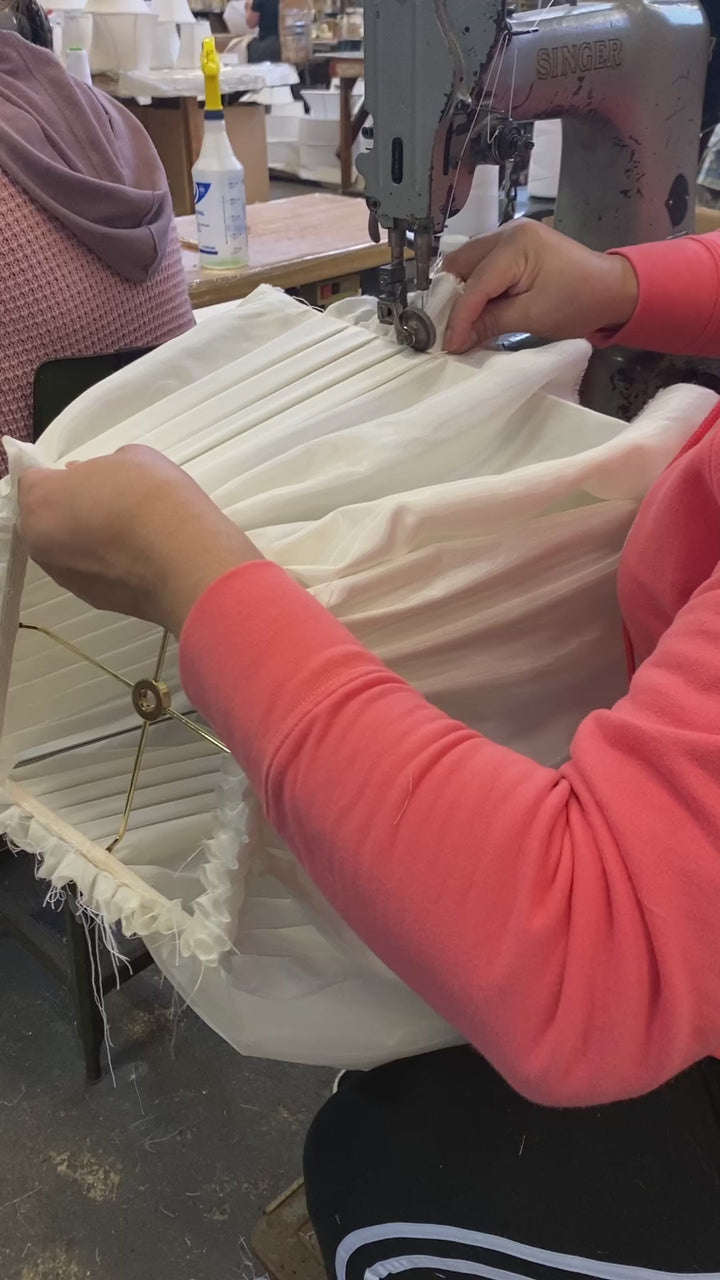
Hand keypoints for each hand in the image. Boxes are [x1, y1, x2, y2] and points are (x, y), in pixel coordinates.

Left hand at [18, 445, 260, 635]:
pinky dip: (105, 563)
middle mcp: (42, 543)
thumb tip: (92, 484)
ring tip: (126, 530)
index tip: (84, 476)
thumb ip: (100, 469)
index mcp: (42, 502)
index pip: (33, 481)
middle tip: (106, 501)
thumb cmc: (155, 500)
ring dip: (85, 537)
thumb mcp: (131, 457)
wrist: (187, 562)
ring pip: (66, 549)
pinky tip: (136, 555)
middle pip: (44, 518)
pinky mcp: (92, 600)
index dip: (58, 476)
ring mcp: (65, 577)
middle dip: (66, 508)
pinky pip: (90, 572)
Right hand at [442, 219, 638, 353]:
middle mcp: (507, 231)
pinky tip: (479, 307)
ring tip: (462, 320)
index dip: (458, 317)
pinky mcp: (514, 244)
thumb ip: (490, 323)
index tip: (446, 345)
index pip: (474, 284)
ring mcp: (510, 234)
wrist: (612, 288)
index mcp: (515, 245)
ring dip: (462, 291)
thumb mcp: (532, 317)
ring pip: (468, 262)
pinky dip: (476, 285)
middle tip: (449, 329)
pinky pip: (483, 263)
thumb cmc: (579, 302)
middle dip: (451, 297)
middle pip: (460, 263)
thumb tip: (456, 340)